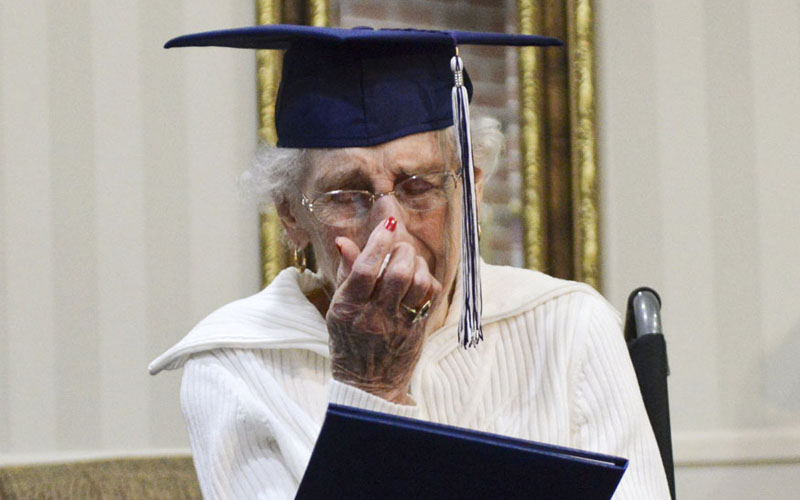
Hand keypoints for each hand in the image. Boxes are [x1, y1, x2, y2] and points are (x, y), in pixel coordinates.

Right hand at [327, 217, 442, 403]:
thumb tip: (344, 241)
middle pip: (396, 273)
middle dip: (401, 251)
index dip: (378, 242)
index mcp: (348, 309)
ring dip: (416, 263)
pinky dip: (427, 279)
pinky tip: (418, 279)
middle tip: (398, 247)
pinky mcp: (417, 329)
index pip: (365, 270)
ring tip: (409, 261)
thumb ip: (346, 274)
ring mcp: (398, 324)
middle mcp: (373, 316)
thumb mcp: (338, 309)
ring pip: (417, 282)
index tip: (387, 224)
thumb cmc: (348, 342)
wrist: (368, 385)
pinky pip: (430, 296)